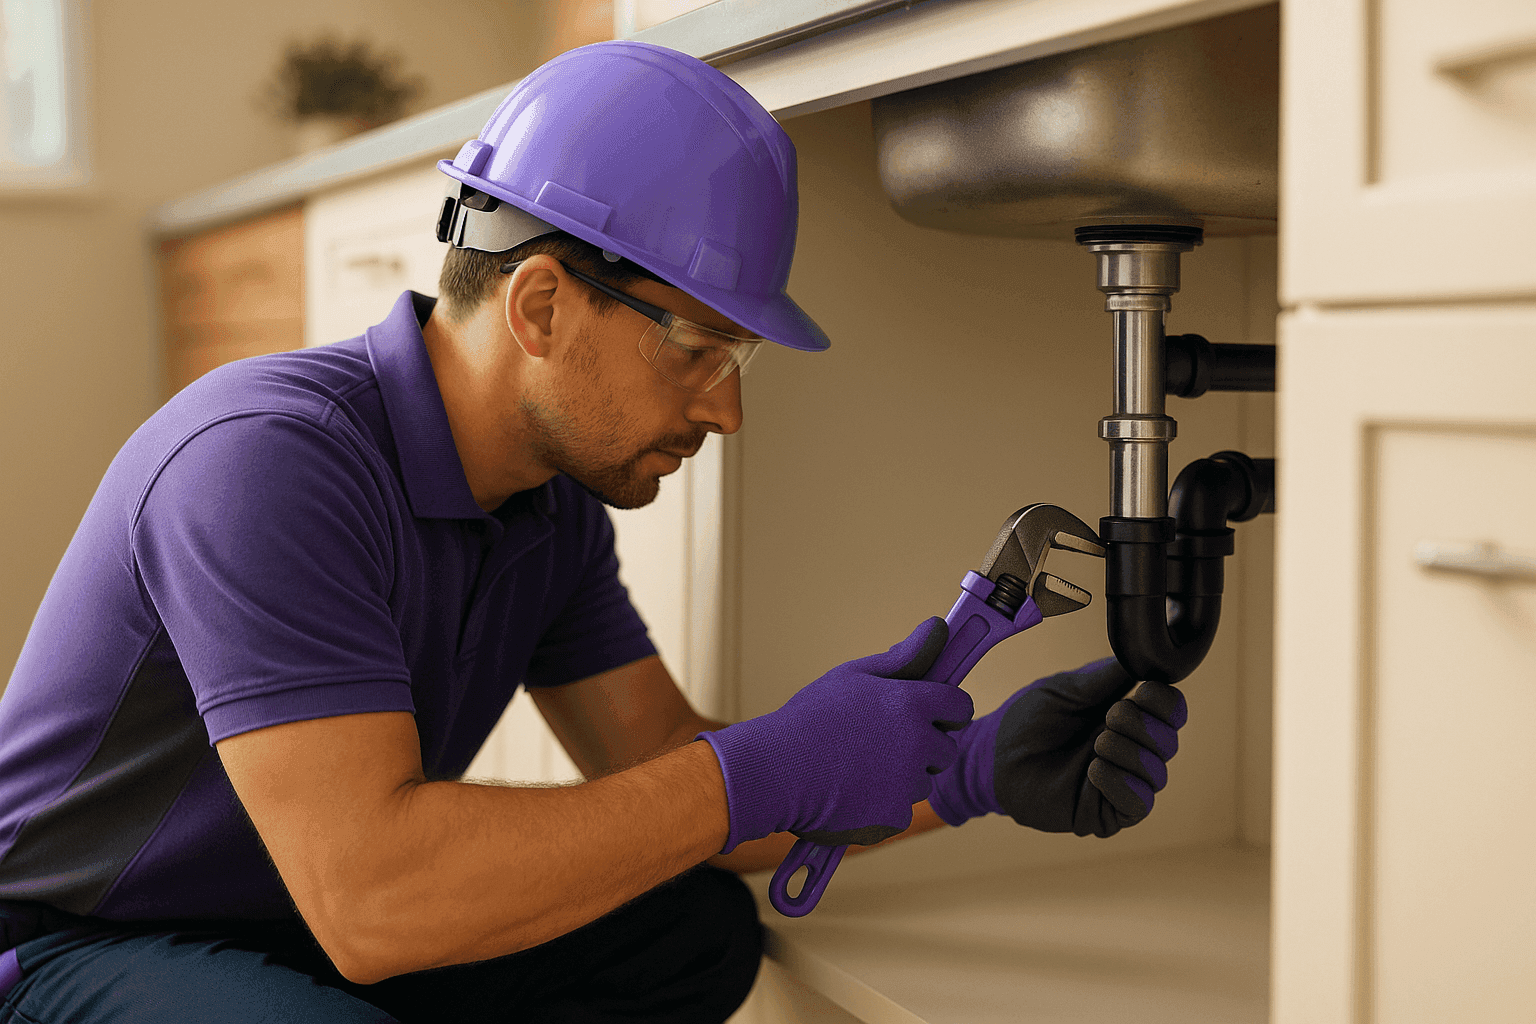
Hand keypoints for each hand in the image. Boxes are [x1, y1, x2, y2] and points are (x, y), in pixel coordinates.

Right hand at [695, 618, 972, 853]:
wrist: (774, 772)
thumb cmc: (811, 719)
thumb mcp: (852, 677)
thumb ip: (901, 658)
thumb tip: (938, 628)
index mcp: (910, 704)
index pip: (961, 706)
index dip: (948, 709)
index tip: (933, 713)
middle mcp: (917, 743)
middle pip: (946, 748)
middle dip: (925, 746)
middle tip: (882, 742)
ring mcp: (907, 783)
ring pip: (922, 781)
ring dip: (902, 777)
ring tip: (857, 767)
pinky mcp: (894, 817)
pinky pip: (901, 810)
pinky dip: (882, 805)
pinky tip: (852, 792)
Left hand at [926, 657, 1186, 837]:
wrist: (993, 757)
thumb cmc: (1029, 722)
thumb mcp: (1065, 690)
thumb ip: (1105, 676)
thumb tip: (1144, 657)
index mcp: (1128, 717)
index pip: (1172, 710)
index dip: (1165, 700)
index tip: (1142, 689)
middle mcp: (1133, 750)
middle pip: (1170, 740)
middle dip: (1143, 724)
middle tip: (1110, 716)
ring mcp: (1123, 783)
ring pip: (1158, 772)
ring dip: (1130, 752)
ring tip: (1096, 743)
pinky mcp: (1108, 813)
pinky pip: (1139, 804)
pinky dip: (1121, 783)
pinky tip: (1094, 769)